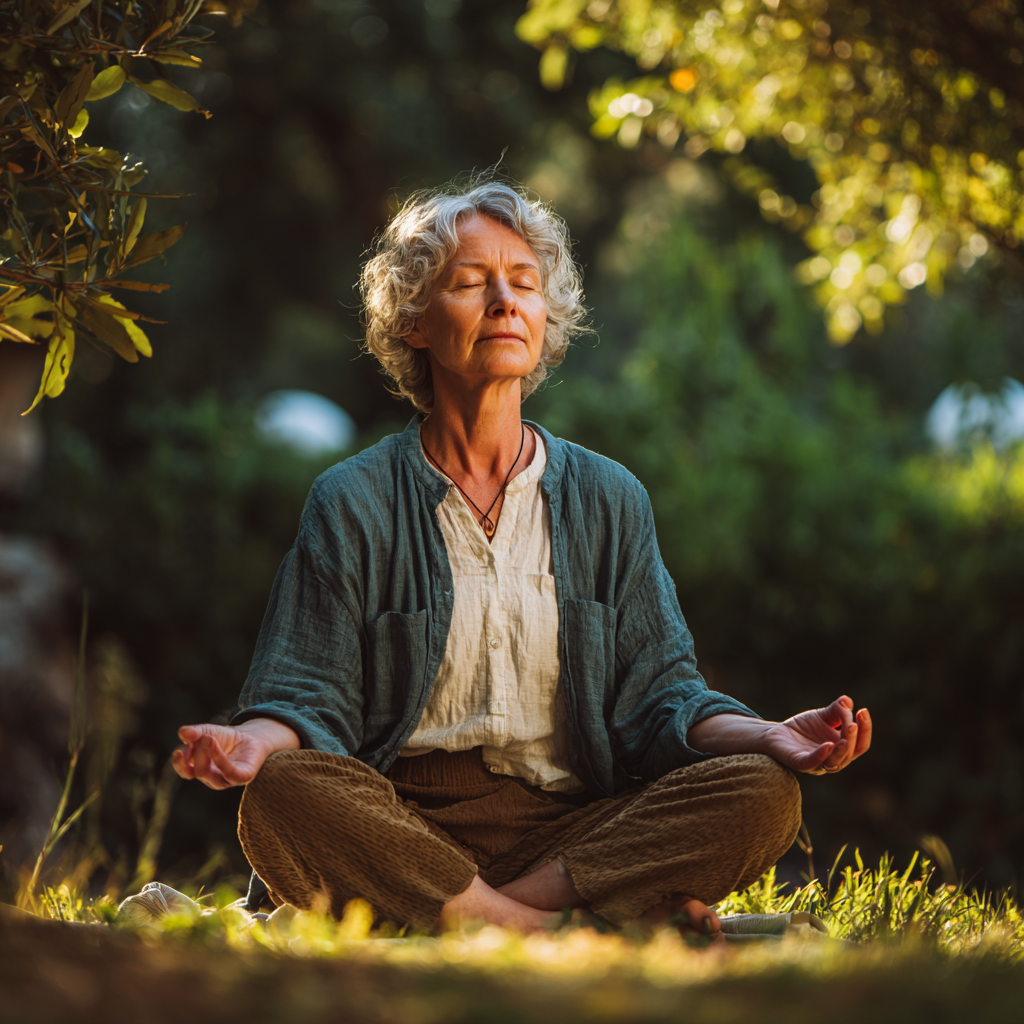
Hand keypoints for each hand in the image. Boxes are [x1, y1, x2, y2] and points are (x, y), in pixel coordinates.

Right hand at [171, 718, 298, 789]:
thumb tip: (182, 732)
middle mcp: (211, 777)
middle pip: (198, 771)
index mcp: (199, 769)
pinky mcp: (242, 777)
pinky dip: (221, 761)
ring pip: (210, 774)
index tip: (178, 751)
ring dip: (207, 755)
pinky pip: (230, 773)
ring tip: (208, 738)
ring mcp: (227, 779)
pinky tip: (216, 749)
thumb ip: (195, 733)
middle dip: (198, 754)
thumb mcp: (208, 731)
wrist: (252, 737)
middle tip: (203, 737)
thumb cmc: (226, 738)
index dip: (179, 763)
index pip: (185, 771)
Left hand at [765, 696, 870, 774]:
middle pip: (850, 753)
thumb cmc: (803, 727)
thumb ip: (836, 710)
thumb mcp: (822, 716)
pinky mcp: (800, 763)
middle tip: (852, 723)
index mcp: (842, 748)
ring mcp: (817, 764)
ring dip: (843, 749)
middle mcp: (833, 759)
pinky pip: (813, 763)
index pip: (860, 743)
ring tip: (846, 732)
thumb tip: (847, 701)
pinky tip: (828, 745)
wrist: (777, 733)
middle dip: (854, 738)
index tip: (863, 711)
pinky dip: (821, 755)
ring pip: (835, 762)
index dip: (865, 729)